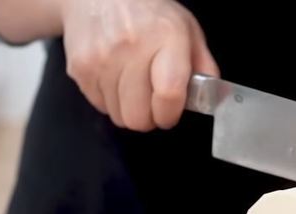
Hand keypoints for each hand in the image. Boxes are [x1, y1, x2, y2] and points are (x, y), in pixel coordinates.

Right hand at [60, 0, 218, 130]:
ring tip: (133, 86)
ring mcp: (101, 60)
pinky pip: (100, 107)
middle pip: (139, 117)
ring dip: (129, 109)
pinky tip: (115, 78)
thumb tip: (214, 98)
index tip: (171, 113)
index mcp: (166, 37)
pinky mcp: (80, 69)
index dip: (171, 114)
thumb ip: (203, 65)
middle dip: (149, 118)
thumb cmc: (149, 14)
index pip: (169, 94)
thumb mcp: (186, 29)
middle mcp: (131, 48)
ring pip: (119, 117)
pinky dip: (110, 100)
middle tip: (152, 103)